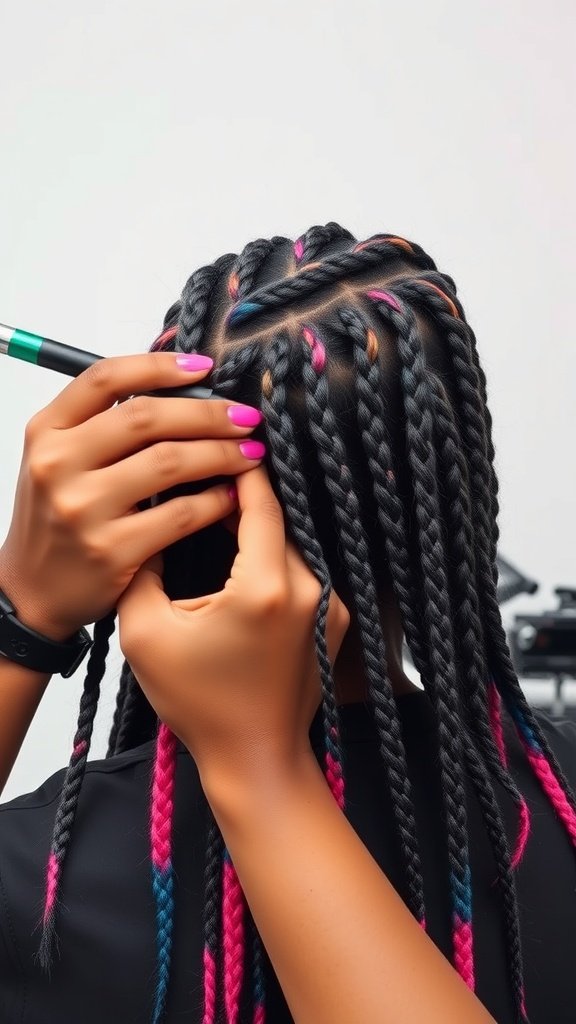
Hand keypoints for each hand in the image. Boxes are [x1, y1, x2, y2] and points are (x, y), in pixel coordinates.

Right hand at [0, 352, 264, 640]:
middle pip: (146, 417)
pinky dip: (216, 501)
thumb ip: (104, 424)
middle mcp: (57, 464)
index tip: (205, 367)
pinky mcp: (110, 550)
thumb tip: (183, 388)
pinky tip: (233, 495)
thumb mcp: (61, 460)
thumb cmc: (58, 518)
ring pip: (170, 462)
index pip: (105, 378)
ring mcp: (82, 508)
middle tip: (246, 418)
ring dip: (221, 453)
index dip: (160, 365)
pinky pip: (180, 514)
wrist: (32, 592)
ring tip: (250, 453)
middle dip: (208, 413)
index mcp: (46, 431)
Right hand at [116, 465, 350, 781]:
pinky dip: (277, 553)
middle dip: (248, 493)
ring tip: (223, 509)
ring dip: (262, 523)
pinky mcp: (334, 617)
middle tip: (213, 471)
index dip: (241, 468)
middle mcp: (310, 587)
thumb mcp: (146, 634)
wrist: (255, 758)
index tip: (220, 444)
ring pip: (294, 540)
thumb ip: (142, 568)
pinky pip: (305, 567)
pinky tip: (245, 556)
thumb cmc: (201, 704)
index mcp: (267, 586)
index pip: (262, 501)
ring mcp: (329, 603)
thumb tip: (150, 522)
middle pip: (281, 517)